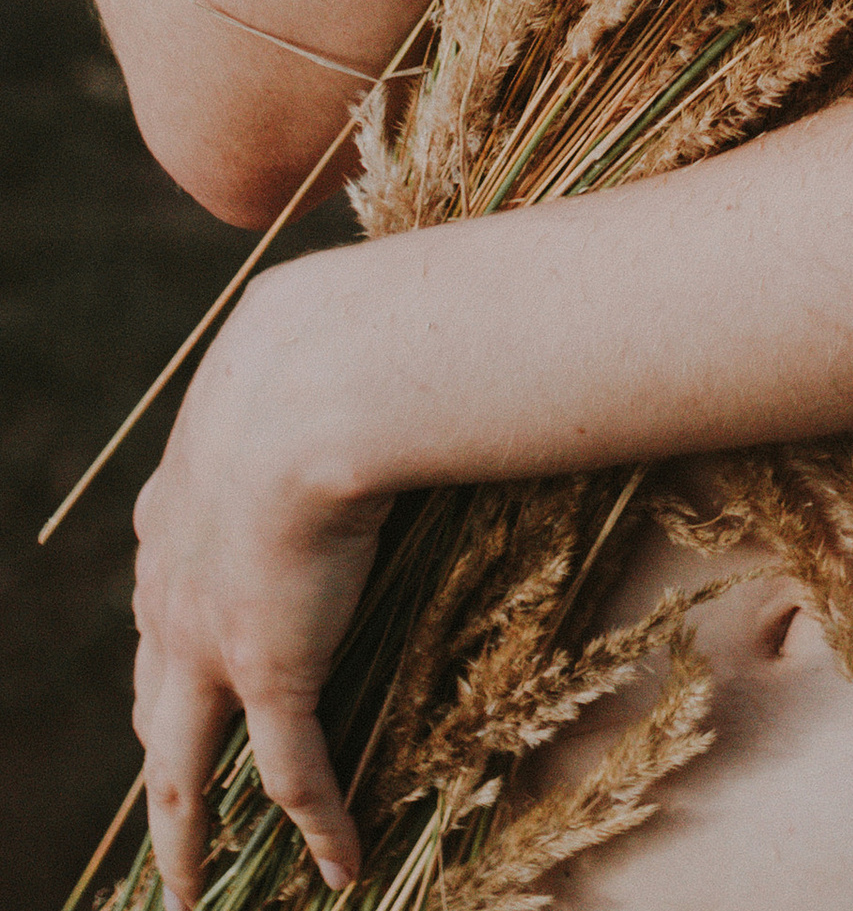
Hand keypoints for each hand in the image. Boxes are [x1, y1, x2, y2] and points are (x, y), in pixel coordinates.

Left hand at [131, 262, 389, 901]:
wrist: (313, 380)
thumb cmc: (320, 347)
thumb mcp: (291, 359)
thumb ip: (316, 371)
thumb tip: (374, 321)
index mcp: (174, 509)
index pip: (160, 595)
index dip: (169, 639)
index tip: (181, 659)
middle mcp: (172, 587)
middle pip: (153, 693)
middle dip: (160, 747)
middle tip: (169, 793)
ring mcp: (211, 638)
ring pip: (182, 759)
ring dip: (185, 826)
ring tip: (188, 878)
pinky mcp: (269, 670)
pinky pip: (292, 770)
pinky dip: (318, 823)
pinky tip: (338, 866)